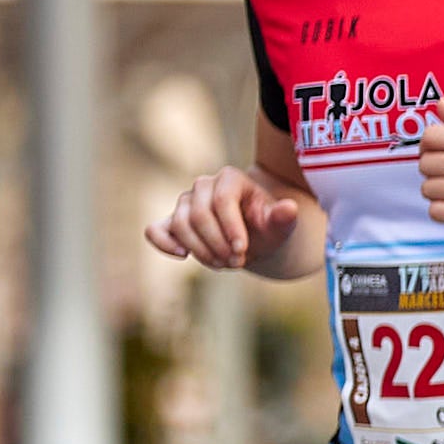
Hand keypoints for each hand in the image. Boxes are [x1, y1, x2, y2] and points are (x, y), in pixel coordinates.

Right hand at [144, 167, 301, 268]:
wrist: (255, 239)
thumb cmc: (268, 228)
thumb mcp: (280, 225)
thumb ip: (284, 218)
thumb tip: (289, 208)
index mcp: (230, 179)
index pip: (222, 200)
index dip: (230, 228)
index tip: (243, 251)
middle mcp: (204, 185)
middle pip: (199, 215)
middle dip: (217, 244)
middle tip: (237, 263)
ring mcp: (185, 202)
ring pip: (180, 225)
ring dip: (201, 251)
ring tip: (224, 264)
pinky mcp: (171, 221)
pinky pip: (155, 230)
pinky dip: (164, 244)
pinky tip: (183, 256)